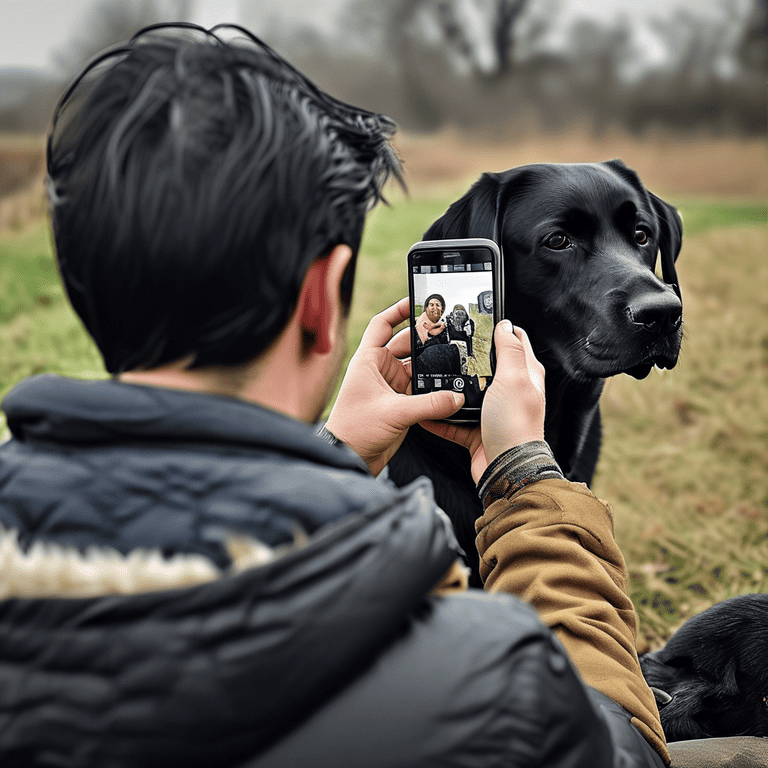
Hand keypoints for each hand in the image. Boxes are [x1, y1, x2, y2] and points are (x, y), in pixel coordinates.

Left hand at [325, 298, 464, 475]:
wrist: (349, 459)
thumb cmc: (354, 431)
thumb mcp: (394, 413)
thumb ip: (429, 404)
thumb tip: (456, 397)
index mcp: (368, 360)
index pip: (383, 324)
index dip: (399, 310)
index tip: (418, 301)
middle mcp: (380, 370)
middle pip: (407, 344)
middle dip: (427, 338)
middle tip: (448, 332)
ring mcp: (391, 386)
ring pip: (417, 367)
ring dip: (432, 365)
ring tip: (454, 357)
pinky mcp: (400, 404)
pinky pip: (421, 389)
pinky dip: (433, 387)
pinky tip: (448, 386)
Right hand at [423, 321, 545, 483]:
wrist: (506, 469)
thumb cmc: (515, 425)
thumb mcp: (513, 379)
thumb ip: (509, 350)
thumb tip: (506, 324)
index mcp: (524, 375)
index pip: (513, 342)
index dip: (497, 328)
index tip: (476, 320)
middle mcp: (509, 393)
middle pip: (485, 367)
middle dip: (465, 358)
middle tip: (445, 347)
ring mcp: (492, 413)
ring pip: (465, 394)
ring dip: (448, 390)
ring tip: (429, 378)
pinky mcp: (477, 432)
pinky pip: (452, 421)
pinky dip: (438, 418)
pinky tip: (425, 412)